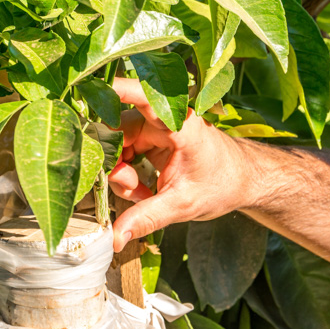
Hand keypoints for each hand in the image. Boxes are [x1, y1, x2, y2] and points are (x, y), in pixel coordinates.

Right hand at [109, 78, 246, 251]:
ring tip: (143, 194)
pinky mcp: (148, 137)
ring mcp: (153, 126)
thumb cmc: (222, 184)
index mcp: (178, 122)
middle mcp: (162, 117)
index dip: (116, 90)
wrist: (242, 180)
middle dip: (115, 165)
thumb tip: (115, 238)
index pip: (143, 96)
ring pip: (116, 144)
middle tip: (132, 190)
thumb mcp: (183, 205)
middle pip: (116, 131)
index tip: (88, 91)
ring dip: (121, 173)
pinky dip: (127, 173)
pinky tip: (144, 190)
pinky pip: (122, 152)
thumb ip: (147, 218)